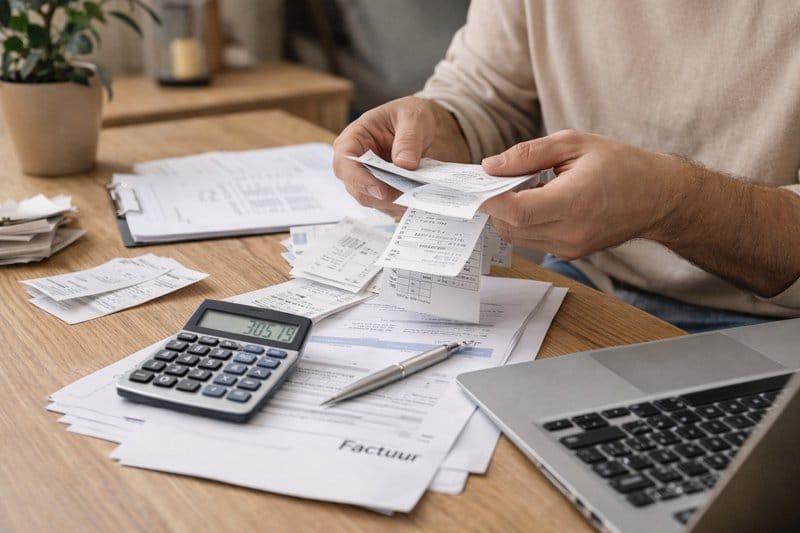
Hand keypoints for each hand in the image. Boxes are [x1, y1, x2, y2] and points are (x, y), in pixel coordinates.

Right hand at [332, 96, 470, 215]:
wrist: (421, 127)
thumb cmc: (409, 116)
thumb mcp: (413, 117)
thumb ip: (409, 138)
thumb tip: (404, 164)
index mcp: (353, 139)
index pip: (345, 164)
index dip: (359, 180)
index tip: (381, 190)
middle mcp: (354, 164)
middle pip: (357, 189)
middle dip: (383, 196)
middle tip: (409, 196)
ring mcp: (366, 180)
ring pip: (372, 201)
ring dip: (395, 203)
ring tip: (418, 197)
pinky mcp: (381, 192)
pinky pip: (388, 206)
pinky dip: (402, 205)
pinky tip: (419, 199)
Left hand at [480, 130, 677, 259]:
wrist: (658, 197)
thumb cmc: (621, 165)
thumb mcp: (574, 144)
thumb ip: (528, 154)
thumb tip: (489, 166)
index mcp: (574, 202)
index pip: (517, 211)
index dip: (489, 200)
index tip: (474, 185)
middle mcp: (571, 232)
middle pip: (511, 227)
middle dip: (494, 206)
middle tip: (493, 181)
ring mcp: (571, 247)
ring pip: (517, 238)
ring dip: (507, 215)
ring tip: (519, 189)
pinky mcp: (570, 253)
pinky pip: (532, 241)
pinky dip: (523, 223)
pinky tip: (534, 202)